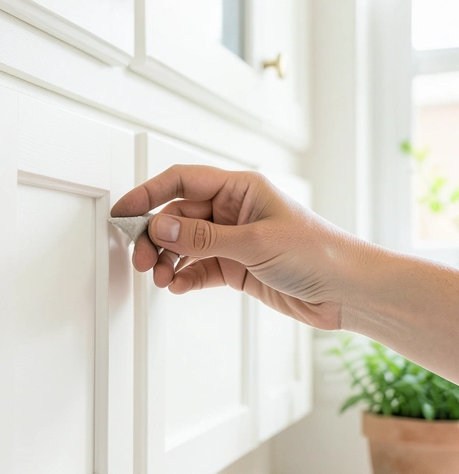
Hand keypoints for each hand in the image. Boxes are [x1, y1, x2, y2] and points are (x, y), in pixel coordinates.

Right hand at [111, 165, 369, 329]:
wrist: (350, 292)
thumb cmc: (320, 254)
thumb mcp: (254, 243)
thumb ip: (201, 237)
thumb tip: (159, 227)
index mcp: (240, 188)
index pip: (181, 181)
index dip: (148, 194)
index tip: (123, 212)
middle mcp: (233, 211)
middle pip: (176, 216)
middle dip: (155, 237)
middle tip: (141, 259)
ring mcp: (232, 240)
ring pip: (182, 245)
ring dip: (166, 261)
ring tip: (160, 278)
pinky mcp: (235, 266)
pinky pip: (197, 268)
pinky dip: (183, 278)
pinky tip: (178, 287)